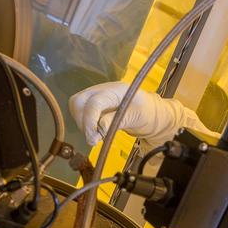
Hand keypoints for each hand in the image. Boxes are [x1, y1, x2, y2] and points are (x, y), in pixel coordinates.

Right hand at [68, 83, 187, 145]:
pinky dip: (85, 124)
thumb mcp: (136, 117)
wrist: (151, 113)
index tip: (93, 138)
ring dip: (83, 124)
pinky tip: (96, 131)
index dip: (90, 121)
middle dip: (83, 121)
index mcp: (115, 90)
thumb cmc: (147, 113)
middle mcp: (102, 90)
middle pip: (78, 101)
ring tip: (97, 135)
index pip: (94, 102)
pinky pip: (81, 112)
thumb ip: (116, 121)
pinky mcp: (94, 104)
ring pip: (76, 107)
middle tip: (94, 137)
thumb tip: (98, 129)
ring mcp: (97, 96)